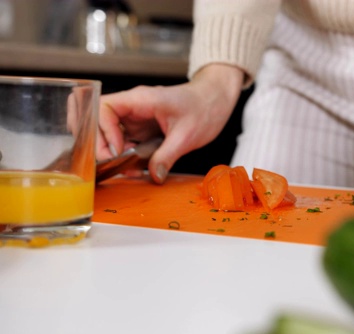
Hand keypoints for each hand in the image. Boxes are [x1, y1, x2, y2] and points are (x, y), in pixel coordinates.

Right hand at [98, 64, 243, 183]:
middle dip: (102, 145)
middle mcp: (133, 107)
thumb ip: (167, 155)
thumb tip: (154, 175)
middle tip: (115, 164)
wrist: (216, 100)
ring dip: (113, 153)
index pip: (104, 108)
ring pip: (109, 134)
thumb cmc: (204, 106)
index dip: (104, 132)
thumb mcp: (187, 135)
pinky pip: (125, 142)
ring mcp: (136, 118)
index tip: (119, 151)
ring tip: (128, 168)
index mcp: (140, 99)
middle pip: (98, 122)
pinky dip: (126, 156)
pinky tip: (136, 167)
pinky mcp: (142, 129)